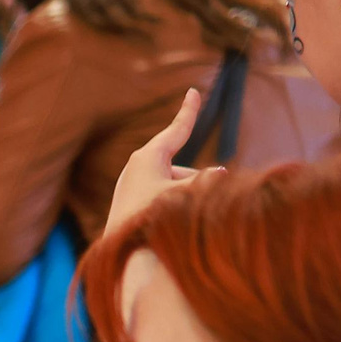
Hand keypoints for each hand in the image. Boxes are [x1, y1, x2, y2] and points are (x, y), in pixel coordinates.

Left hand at [107, 87, 225, 236]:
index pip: (177, 130)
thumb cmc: (150, 219)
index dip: (189, 112)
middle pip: (181, 167)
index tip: (194, 91)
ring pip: (174, 184)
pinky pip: (163, 196)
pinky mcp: (133, 200)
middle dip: (196, 184)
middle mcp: (139, 166)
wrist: (120, 250)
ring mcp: (134, 184)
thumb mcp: (182, 195)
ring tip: (175, 220)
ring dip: (186, 198)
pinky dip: (174, 205)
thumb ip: (204, 181)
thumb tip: (220, 171)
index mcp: (148, 157)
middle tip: (192, 206)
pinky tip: (168, 223)